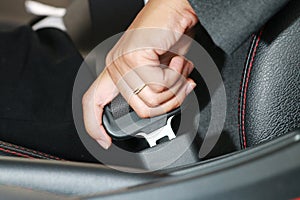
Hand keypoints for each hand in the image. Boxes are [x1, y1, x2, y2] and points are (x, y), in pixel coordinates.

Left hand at [82, 0, 197, 148]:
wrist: (176, 7)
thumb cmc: (170, 34)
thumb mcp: (162, 70)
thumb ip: (158, 89)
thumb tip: (165, 107)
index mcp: (118, 70)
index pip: (93, 102)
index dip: (94, 125)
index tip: (104, 141)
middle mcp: (117, 66)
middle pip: (140, 110)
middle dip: (168, 103)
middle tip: (179, 86)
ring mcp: (124, 62)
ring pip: (151, 101)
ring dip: (174, 89)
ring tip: (177, 69)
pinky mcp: (135, 57)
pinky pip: (158, 86)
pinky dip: (176, 77)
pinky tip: (176, 61)